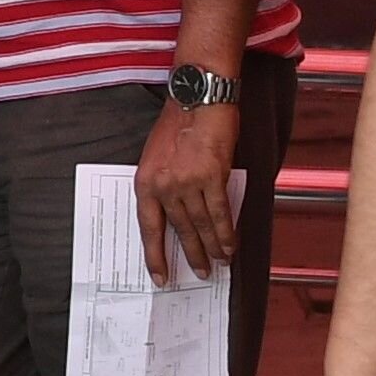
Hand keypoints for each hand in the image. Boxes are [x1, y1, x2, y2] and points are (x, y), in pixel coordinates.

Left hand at [133, 94, 240, 279]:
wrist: (198, 98)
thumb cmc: (177, 123)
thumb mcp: (155, 156)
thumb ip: (162, 185)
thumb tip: (175, 214)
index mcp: (145, 182)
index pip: (148, 228)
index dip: (155, 255)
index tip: (160, 276)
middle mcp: (164, 186)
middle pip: (179, 230)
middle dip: (191, 254)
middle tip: (200, 272)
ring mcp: (188, 183)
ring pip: (201, 225)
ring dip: (212, 247)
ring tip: (220, 263)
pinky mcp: (213, 177)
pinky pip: (220, 213)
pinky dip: (226, 231)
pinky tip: (230, 245)